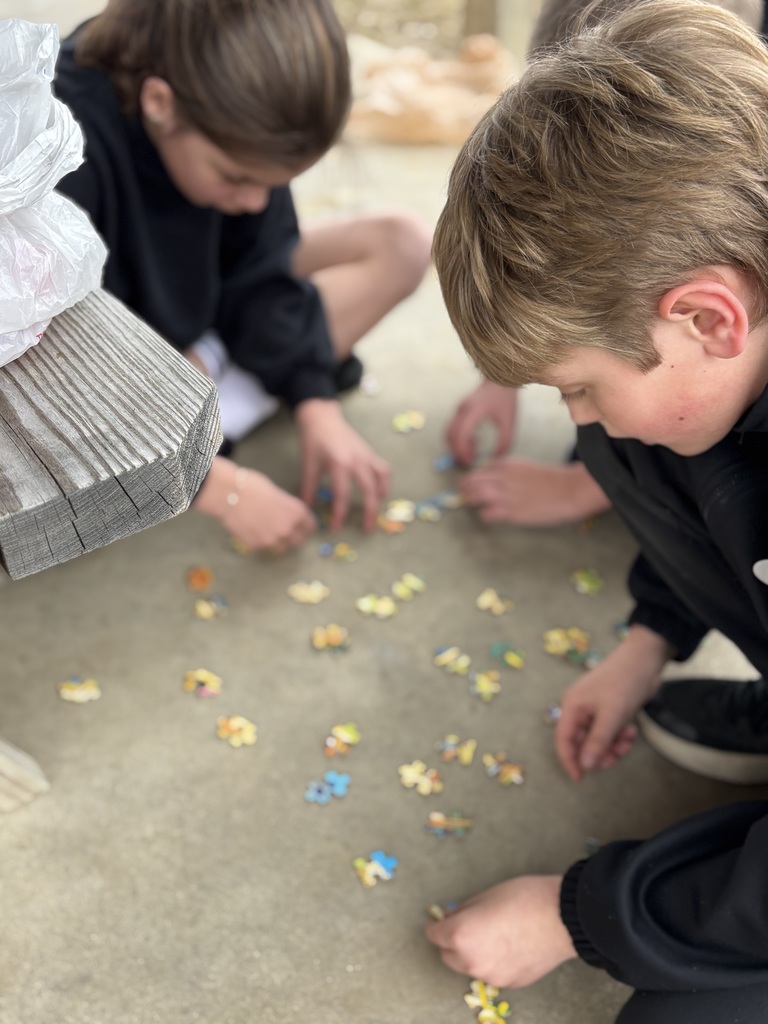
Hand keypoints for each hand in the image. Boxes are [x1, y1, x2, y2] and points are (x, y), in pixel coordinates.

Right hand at [193, 456, 315, 552]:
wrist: (229, 493)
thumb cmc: (252, 486)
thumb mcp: (278, 494)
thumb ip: (287, 509)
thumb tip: (288, 517)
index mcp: (297, 513)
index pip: (310, 527)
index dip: (305, 525)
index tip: (302, 526)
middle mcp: (288, 529)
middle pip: (299, 541)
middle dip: (295, 536)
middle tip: (286, 531)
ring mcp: (272, 540)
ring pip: (283, 548)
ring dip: (280, 542)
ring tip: (271, 532)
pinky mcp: (257, 546)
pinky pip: (265, 548)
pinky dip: (263, 542)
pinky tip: (255, 531)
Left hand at [295, 399, 389, 530]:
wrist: (322, 417)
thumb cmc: (313, 440)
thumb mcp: (308, 465)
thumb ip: (308, 489)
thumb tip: (305, 511)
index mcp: (339, 463)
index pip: (341, 495)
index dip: (339, 514)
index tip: (335, 528)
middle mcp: (356, 459)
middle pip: (368, 490)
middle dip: (369, 512)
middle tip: (367, 529)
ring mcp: (366, 455)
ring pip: (380, 479)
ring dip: (381, 497)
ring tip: (377, 512)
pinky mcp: (369, 453)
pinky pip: (383, 470)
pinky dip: (384, 483)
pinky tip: (380, 493)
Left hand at [425, 876, 576, 988]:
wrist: (563, 919)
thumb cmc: (524, 898)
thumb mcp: (486, 895)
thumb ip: (464, 910)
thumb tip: (452, 917)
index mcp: (462, 936)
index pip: (435, 935)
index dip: (437, 925)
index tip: (441, 920)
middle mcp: (472, 962)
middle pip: (448, 956)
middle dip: (452, 942)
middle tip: (467, 925)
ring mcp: (493, 976)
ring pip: (471, 966)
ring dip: (473, 953)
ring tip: (492, 934)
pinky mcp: (512, 983)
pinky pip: (493, 972)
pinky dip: (494, 961)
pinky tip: (509, 945)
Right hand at [445, 380, 517, 465]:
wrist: (501, 379)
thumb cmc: (506, 398)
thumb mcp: (509, 421)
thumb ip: (505, 441)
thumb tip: (497, 458)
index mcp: (474, 411)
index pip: (460, 435)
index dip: (462, 451)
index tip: (470, 462)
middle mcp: (462, 409)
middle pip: (450, 435)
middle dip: (457, 451)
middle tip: (469, 463)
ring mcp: (459, 409)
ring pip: (448, 432)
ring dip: (456, 446)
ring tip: (473, 452)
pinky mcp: (459, 410)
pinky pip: (452, 428)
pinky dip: (458, 439)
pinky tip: (473, 442)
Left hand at [461, 458, 611, 524]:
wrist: (569, 490)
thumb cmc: (554, 480)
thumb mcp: (528, 468)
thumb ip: (511, 472)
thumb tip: (498, 480)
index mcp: (508, 465)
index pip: (482, 468)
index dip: (475, 477)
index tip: (472, 482)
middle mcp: (503, 477)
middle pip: (473, 481)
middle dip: (465, 487)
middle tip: (462, 492)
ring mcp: (505, 495)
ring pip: (475, 495)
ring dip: (469, 499)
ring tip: (468, 503)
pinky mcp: (511, 511)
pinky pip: (487, 514)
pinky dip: (484, 514)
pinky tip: (487, 515)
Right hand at [556, 626, 673, 780]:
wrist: (645, 660)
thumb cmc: (624, 682)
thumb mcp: (612, 714)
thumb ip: (598, 741)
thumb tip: (585, 765)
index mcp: (573, 706)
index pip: (564, 740)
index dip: (570, 760)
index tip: (580, 779)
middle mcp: (580, 710)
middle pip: (582, 743)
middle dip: (600, 752)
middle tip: (617, 756)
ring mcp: (595, 710)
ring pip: (598, 740)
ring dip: (613, 746)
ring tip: (628, 740)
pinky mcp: (609, 711)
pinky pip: (609, 733)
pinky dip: (619, 737)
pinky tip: (631, 732)